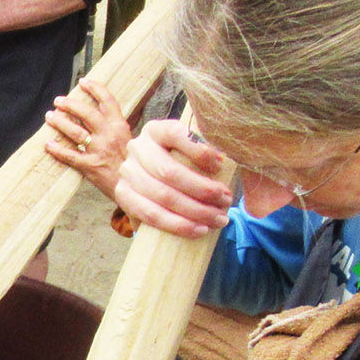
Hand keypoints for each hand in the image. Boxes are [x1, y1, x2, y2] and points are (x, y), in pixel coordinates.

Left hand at [42, 78, 132, 194]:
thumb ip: (116, 126)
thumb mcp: (128, 139)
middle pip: (87, 113)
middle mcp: (109, 135)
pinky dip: (57, 149)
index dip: (95, 89)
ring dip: (60, 122)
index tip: (83, 82)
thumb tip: (102, 112)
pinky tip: (47, 144)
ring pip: (75, 132)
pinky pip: (69, 156)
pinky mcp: (90, 166)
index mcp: (120, 126)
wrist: (136, 187)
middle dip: (70, 104)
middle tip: (58, 101)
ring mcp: (99, 151)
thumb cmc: (131, 163)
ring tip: (49, 116)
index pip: (107, 101)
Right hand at [113, 119, 232, 238]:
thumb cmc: (182, 163)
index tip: (222, 164)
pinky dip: (177, 225)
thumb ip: (209, 151)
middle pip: (169, 172)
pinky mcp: (123, 196)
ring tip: (219, 219)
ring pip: (162, 196)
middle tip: (226, 201)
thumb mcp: (192, 150)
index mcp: (156, 130)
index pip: (176, 134)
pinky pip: (150, 215)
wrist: (150, 179)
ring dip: (195, 211)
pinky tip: (199, 230)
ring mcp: (127, 173)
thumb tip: (236, 160)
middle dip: (203, 190)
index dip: (200, 150)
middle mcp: (137, 148)